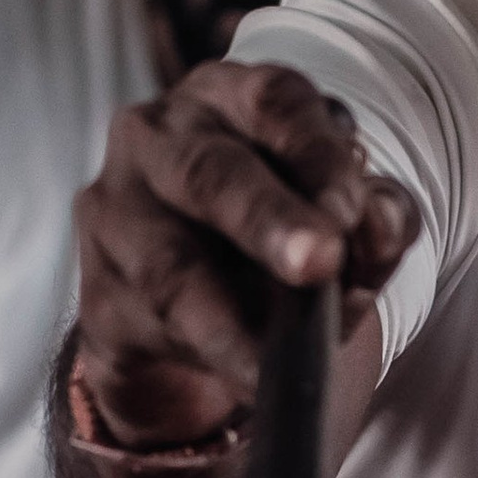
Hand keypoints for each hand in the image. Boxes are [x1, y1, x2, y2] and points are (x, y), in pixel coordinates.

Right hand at [72, 61, 418, 452]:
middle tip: (320, 262)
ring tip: (284, 355)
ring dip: (236, 314)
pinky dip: (215, 355)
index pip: (275, 102)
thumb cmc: (275, 241)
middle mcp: (160, 137)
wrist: (190, 322)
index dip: (317, 154)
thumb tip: (379, 230)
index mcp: (231, 98)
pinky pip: (158, 329)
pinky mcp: (98, 292)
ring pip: (173, 263)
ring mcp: (117, 211)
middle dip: (270, 219)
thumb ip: (375, 218)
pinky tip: (254, 380)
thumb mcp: (342, 219)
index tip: (352, 212)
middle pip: (212, 173)